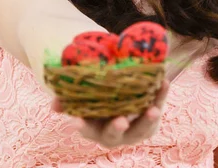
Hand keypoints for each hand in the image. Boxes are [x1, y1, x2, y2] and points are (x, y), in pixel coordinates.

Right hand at [50, 79, 169, 149]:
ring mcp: (134, 128)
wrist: (119, 98)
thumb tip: (54, 105)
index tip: (78, 122)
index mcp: (95, 128)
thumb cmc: (97, 98)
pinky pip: (156, 106)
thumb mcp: (83, 99)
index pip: (87, 129)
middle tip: (120, 120)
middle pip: (116, 134)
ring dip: (147, 119)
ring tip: (153, 109)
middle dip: (117, 128)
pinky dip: (160, 96)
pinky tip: (164, 82)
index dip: (83, 126)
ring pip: (141, 128)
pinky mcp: (150, 119)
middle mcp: (114, 132)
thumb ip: (69, 100)